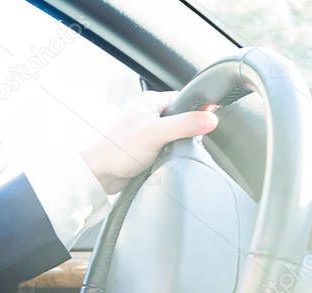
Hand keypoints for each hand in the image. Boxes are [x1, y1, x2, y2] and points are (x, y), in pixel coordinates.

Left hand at [81, 91, 218, 193]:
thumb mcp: (157, 133)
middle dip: (189, 131)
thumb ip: (185, 124)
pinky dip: (169, 155)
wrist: (99, 173)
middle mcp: (148, 113)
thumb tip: (211, 118)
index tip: (209, 121)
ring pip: (174, 135)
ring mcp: (146, 131)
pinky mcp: (145, 148)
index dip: (197, 110)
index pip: (183, 99)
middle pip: (181, 118)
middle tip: (193, 141)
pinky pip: (166, 148)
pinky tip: (170, 160)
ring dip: (178, 145)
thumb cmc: (119, 148)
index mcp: (150, 101)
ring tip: (178, 152)